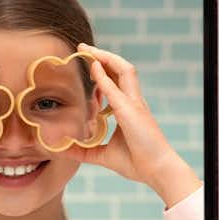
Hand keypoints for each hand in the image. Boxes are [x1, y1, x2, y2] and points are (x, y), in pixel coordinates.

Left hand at [74, 45, 196, 205]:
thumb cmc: (136, 162)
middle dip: (103, 56)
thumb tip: (63, 149)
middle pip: (121, 69)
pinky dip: (104, 77)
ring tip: (88, 50)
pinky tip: (93, 66)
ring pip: (124, 70)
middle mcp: (133, 102)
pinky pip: (116, 89)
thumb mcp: (101, 155)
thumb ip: (83, 151)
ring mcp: (135, 104)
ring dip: (105, 57)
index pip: (116, 81)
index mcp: (129, 108)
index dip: (102, 69)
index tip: (87, 61)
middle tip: (83, 48)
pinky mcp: (132, 112)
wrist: (156, 171)